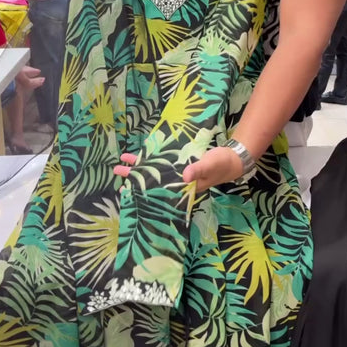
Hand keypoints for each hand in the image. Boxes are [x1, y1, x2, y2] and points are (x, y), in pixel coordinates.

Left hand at [114, 147, 243, 192]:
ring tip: (122, 161)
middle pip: (151, 181)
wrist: (231, 159)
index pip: (157, 191)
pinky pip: (161, 163)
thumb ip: (198, 169)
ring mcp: (177, 173)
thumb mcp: (209, 165)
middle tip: (116, 171)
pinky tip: (140, 156)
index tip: (126, 187)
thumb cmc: (220, 164)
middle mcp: (177, 182)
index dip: (141, 189)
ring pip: (153, 171)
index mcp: (182, 187)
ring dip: (139, 166)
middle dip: (134, 176)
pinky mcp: (180, 164)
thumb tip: (184, 175)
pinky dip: (150, 160)